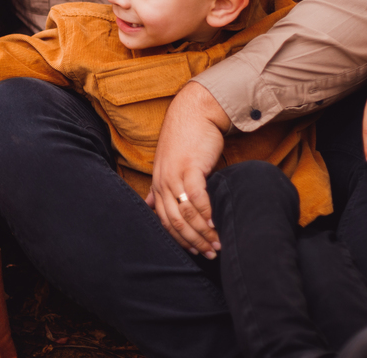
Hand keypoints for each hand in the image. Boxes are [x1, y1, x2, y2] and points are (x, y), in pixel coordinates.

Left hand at [145, 81, 229, 259]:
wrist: (195, 112)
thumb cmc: (186, 140)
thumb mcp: (168, 165)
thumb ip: (159, 187)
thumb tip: (149, 205)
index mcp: (157, 184)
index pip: (164, 222)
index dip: (179, 240)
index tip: (196, 252)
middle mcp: (162, 182)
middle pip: (174, 222)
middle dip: (193, 242)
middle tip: (211, 254)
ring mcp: (174, 174)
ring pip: (185, 213)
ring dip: (203, 232)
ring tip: (217, 244)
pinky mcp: (190, 166)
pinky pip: (197, 196)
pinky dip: (206, 213)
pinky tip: (215, 224)